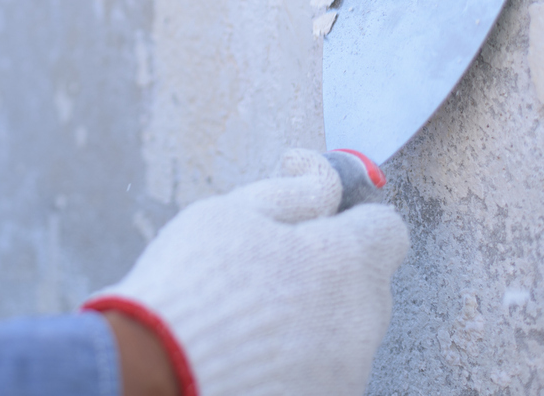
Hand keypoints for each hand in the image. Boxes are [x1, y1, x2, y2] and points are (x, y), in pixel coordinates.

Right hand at [87, 149, 408, 395]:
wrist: (156, 371)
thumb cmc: (191, 285)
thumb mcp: (234, 212)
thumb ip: (296, 190)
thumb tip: (322, 171)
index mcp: (345, 262)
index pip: (388, 230)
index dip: (352, 219)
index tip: (316, 220)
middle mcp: (361, 321)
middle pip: (367, 283)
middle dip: (329, 270)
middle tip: (269, 269)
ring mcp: (347, 372)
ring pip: (346, 330)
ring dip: (314, 317)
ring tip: (252, 317)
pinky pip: (326, 369)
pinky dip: (300, 359)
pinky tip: (254, 352)